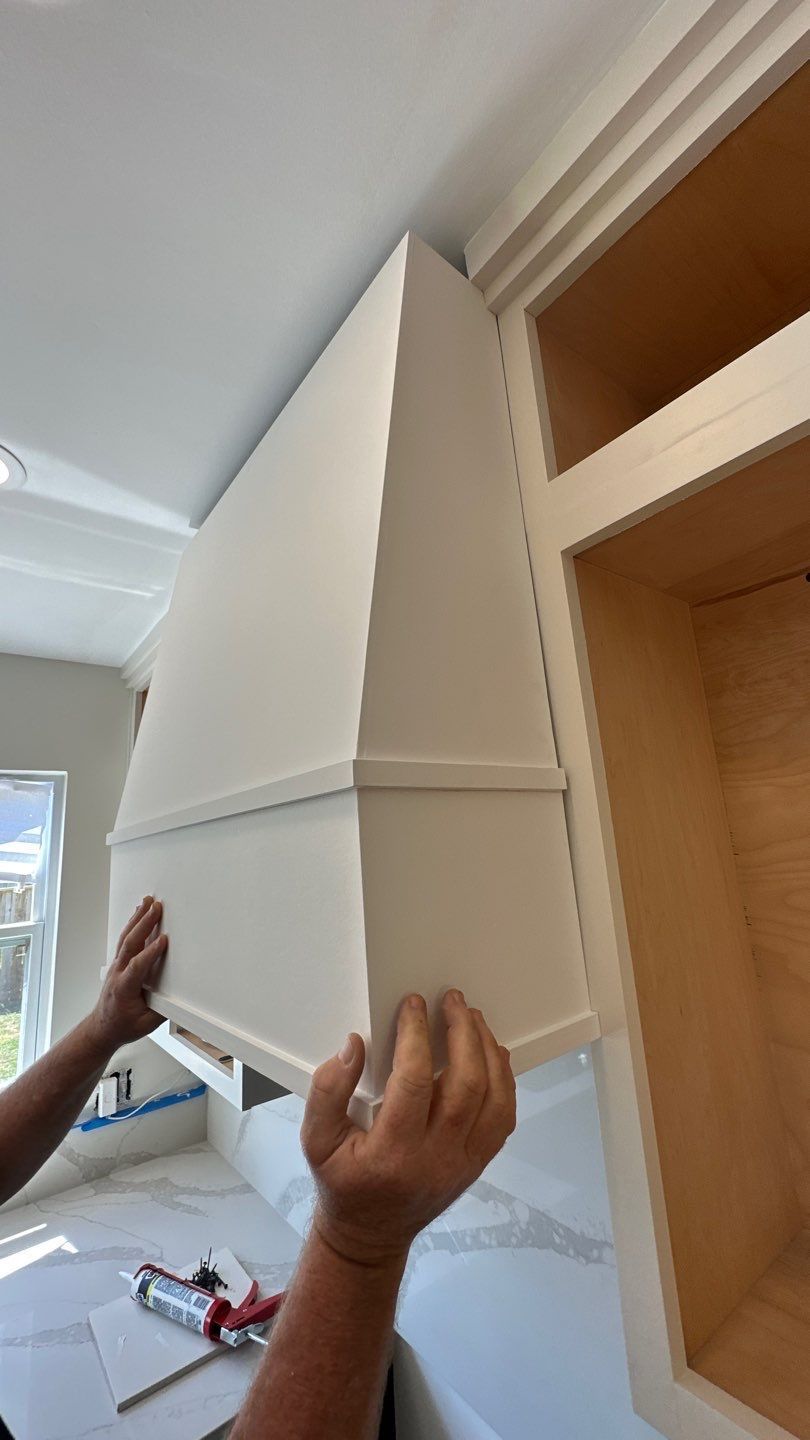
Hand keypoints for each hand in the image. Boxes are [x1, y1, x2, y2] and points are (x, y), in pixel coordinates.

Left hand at [87, 896, 167, 1054]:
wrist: (101, 1028)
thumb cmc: (122, 1026)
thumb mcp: (146, 1024)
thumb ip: (164, 1009)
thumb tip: (183, 996)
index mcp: (124, 988)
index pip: (137, 966)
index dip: (150, 952)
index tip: (164, 940)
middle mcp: (117, 973)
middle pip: (130, 944)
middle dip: (144, 924)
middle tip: (156, 907)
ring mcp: (116, 967)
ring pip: (126, 938)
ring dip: (137, 918)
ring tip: (147, 902)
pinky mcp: (118, 963)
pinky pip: (124, 940)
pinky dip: (132, 925)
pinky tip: (138, 914)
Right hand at [302, 989, 515, 1268]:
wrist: (371, 1235)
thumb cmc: (343, 1183)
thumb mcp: (315, 1140)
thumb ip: (328, 1091)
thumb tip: (354, 1045)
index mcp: (393, 1153)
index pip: (414, 1082)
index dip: (416, 1036)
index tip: (413, 1004)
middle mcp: (436, 1158)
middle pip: (467, 1086)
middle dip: (463, 1034)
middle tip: (452, 1001)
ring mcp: (463, 1163)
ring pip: (494, 1099)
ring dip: (487, 1050)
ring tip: (473, 1018)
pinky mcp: (478, 1163)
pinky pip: (504, 1117)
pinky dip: (504, 1080)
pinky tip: (492, 1053)